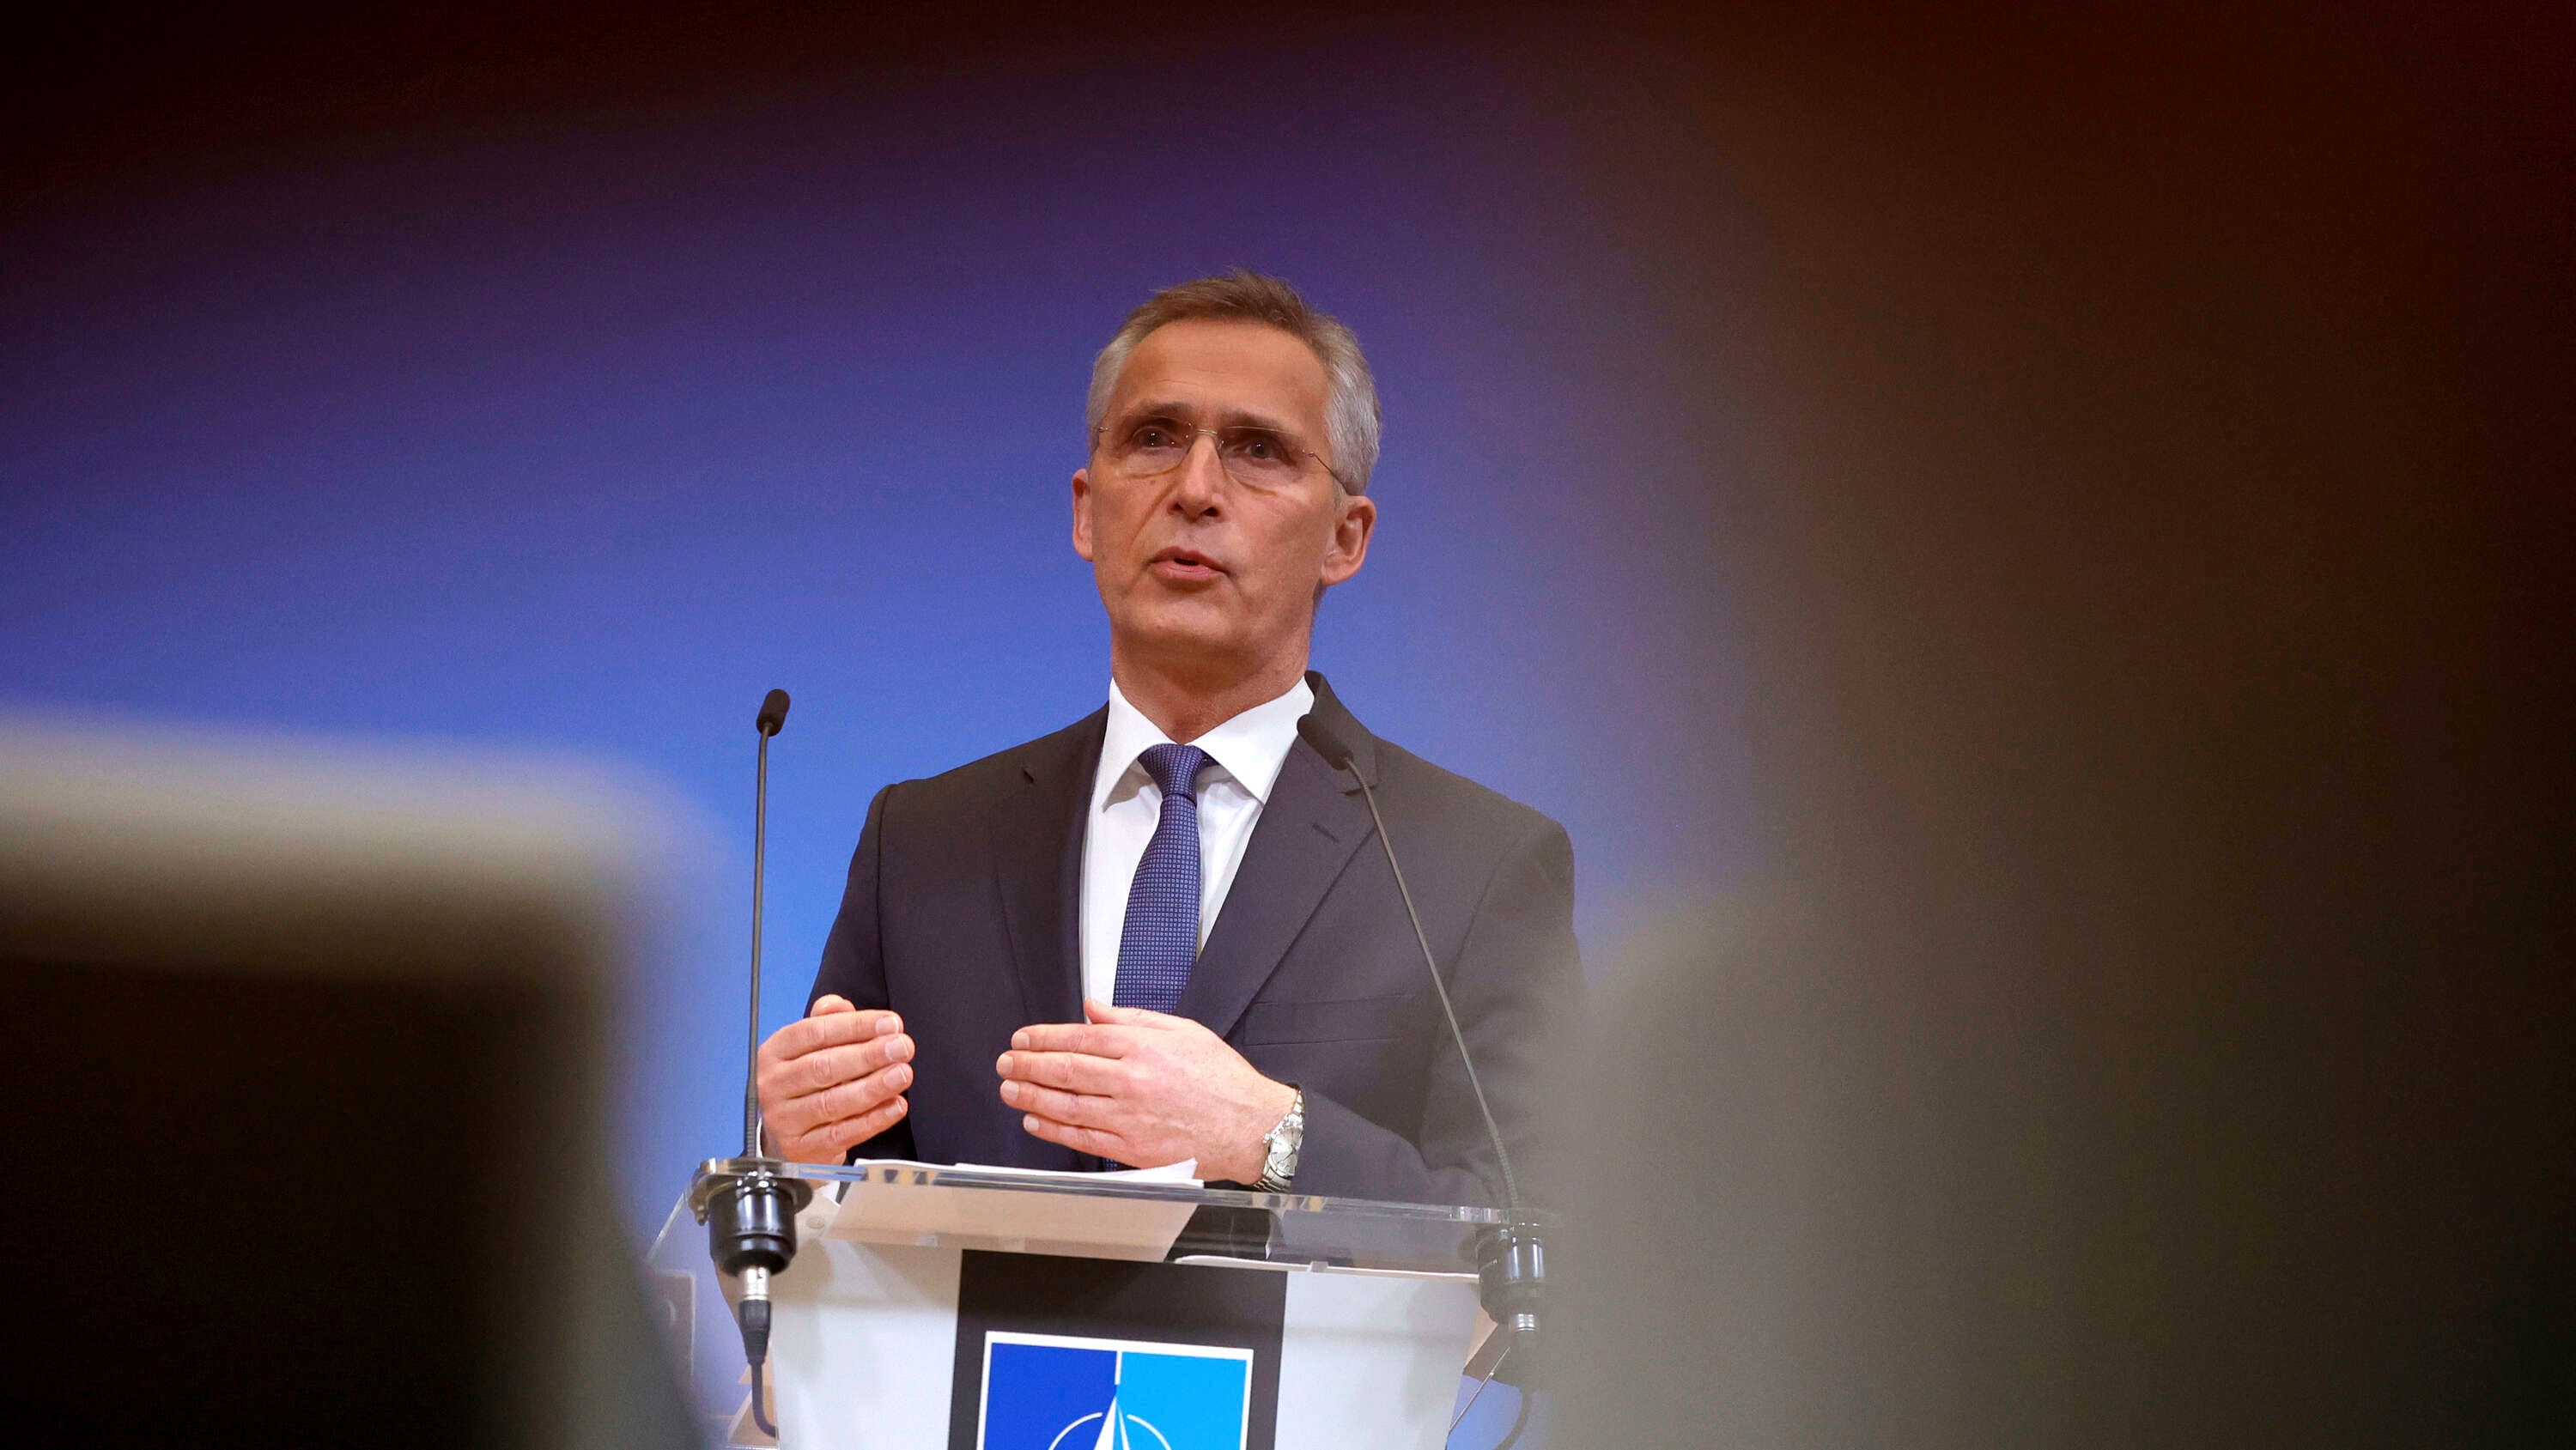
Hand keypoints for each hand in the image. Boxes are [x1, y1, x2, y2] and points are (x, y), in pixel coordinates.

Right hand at [755, 994, 913, 1162]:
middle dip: (868, 1055)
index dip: (855, 1026)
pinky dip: (872, 1120)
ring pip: (832, 1102)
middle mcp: (773, 1085)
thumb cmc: (805, 1084)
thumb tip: (841, 1005)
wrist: (787, 1136)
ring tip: (902, 1074)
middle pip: (823, 1067)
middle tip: (902, 1047)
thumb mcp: (810, 1048)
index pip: (814, 1033)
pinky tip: (896, 1105)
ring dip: (873, 1087)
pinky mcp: (800, 1149)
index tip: (890, 1023)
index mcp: (775, 1052)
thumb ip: (827, 1021)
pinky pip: (841, 1134)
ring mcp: (784, 1120)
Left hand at [995, 999, 1296, 1182]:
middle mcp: (1132, 1081)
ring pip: (1067, 1105)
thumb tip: (1094, 1009)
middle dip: (1028, 1065)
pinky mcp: (1132, 1148)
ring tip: (1009, 1088)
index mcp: (1144, 1048)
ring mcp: (1130, 1117)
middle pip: (1066, 1070)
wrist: (1249, 1125)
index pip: (1080, 1038)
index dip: (1045, 1037)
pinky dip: (1053, 1130)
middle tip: (1006, 1061)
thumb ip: (1133, 1018)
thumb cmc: (1221, 1078)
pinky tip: (1035, 1120)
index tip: (1023, 1038)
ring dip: (1031, 1096)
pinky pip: (1083, 1138)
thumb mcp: (1183, 1031)